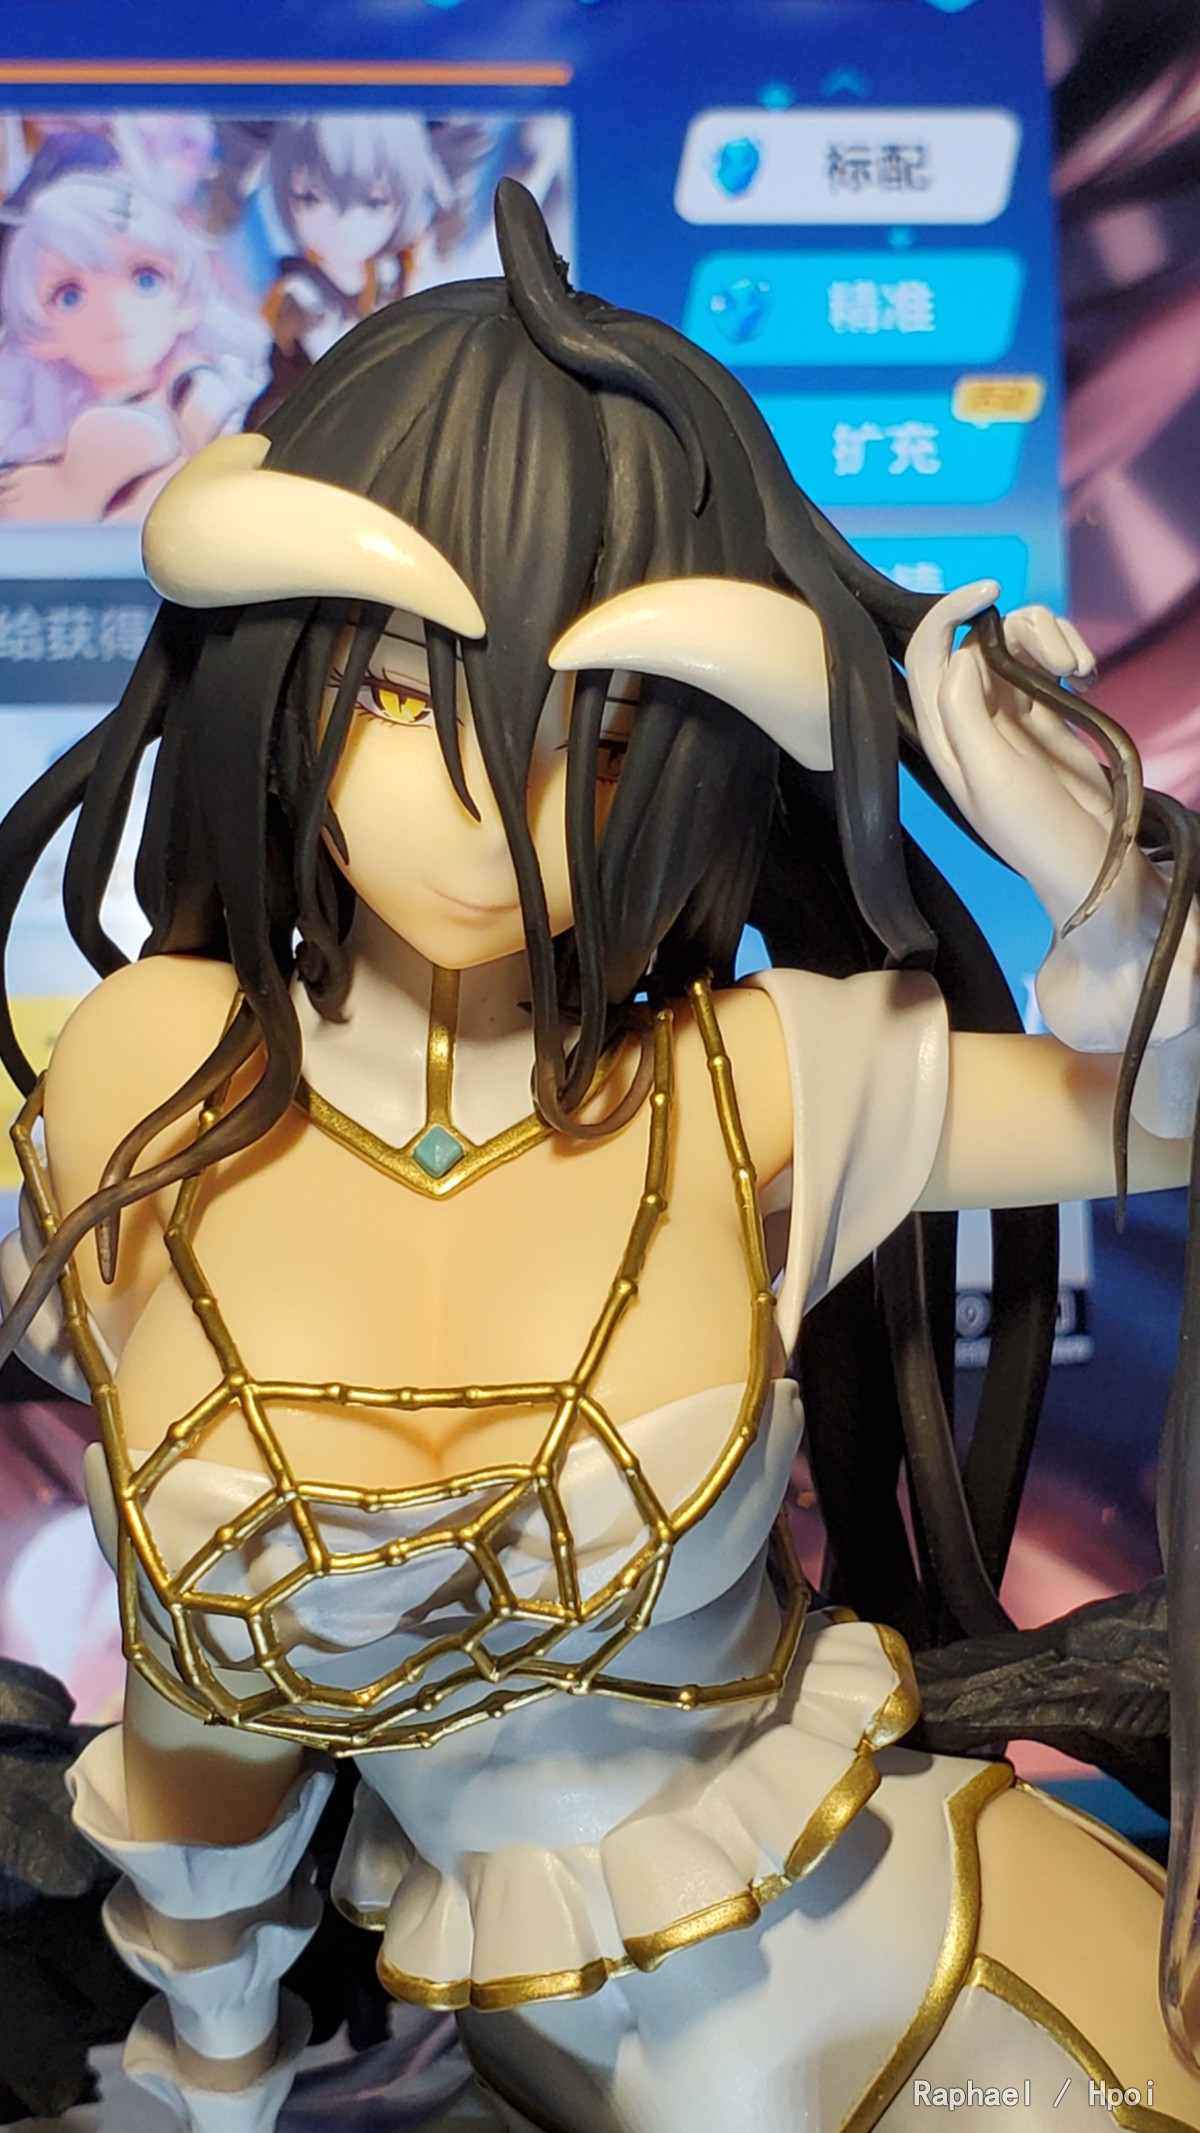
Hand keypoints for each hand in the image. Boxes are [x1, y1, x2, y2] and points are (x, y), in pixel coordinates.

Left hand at [904, 581, 1107, 929]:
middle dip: (1023, 631)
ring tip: (1080, 671)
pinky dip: (1068, 652)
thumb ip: (964, 712)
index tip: (990, 591)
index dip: (947, 613)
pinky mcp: (1046, 709)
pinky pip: (1047, 658)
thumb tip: (963, 652)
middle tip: (1063, 662)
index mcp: (943, 732)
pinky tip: (1087, 678)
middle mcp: (969, 715)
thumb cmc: (1035, 829)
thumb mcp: (991, 776)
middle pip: (979, 638)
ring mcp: (1009, 710)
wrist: (1091, 860)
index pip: (927, 655)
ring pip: (1017, 640)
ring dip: (1051, 639)